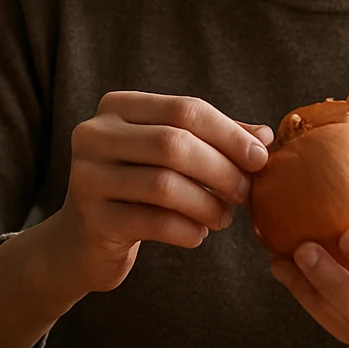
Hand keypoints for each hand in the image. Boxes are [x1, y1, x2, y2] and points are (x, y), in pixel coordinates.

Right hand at [44, 91, 272, 295]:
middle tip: (245, 193)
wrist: (83, 240)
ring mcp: (87, 177)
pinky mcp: (92, 220)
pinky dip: (188, 231)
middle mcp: (94, 135)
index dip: (229, 133)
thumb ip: (214, 140)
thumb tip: (265, 136)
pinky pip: (156, 223)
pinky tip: (197, 234)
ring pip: (165, 185)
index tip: (260, 158)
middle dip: (221, 169)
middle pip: (174, 143)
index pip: (184, 108)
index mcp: (117, 107)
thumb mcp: (171, 155)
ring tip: (223, 218)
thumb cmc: (137, 189)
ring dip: (208, 204)